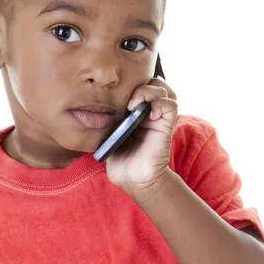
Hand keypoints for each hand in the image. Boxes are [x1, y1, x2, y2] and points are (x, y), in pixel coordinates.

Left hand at [105, 77, 177, 201]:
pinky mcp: (166, 126)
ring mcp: (159, 118)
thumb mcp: (108, 135)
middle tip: (128, 98)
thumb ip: (106, 120)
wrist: (133, 180)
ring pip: (164, 89)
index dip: (131, 84)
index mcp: (135, 112)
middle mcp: (149, 112)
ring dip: (150, 90)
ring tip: (136, 102)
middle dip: (141, 83)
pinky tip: (149, 112)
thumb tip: (92, 107)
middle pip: (153, 82)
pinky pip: (171, 105)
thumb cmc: (120, 161)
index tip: (115, 94)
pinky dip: (161, 102)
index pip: (140, 85)